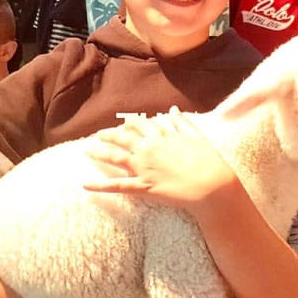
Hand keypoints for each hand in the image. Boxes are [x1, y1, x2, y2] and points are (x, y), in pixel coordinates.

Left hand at [84, 106, 236, 212]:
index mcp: (161, 135)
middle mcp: (148, 149)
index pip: (139, 125)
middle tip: (98, 135)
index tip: (123, 123)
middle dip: (108, 135)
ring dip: (99, 153)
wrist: (212, 186)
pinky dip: (100, 185)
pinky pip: (117, 185)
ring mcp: (144, 167)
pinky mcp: (144, 186)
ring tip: (87, 151)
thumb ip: (183, 123)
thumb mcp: (196, 137)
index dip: (128, 123)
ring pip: (115, 157)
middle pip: (122, 138)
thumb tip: (173, 110)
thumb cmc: (208, 161)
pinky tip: (85, 184)